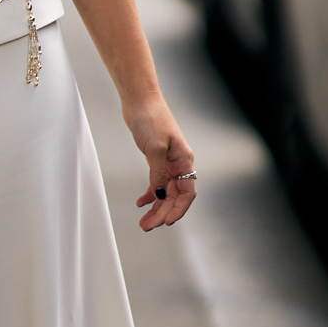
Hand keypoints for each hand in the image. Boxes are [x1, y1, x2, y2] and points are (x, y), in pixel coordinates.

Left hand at [127, 96, 197, 230]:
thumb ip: (158, 174)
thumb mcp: (154, 148)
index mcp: (184, 160)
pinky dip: (149, 194)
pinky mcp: (156, 159)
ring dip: (155, 208)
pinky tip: (140, 202)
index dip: (179, 210)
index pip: (187, 193)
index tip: (167, 222)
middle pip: (174, 196)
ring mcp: (167, 162)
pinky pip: (156, 183)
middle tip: (147, 226)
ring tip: (143, 222)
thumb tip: (160, 195)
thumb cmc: (151, 119)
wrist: (140, 101)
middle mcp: (179, 164)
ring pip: (164, 193)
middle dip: (162, 213)